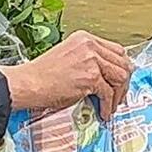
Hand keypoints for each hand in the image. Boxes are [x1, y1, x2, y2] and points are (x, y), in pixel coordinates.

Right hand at [0, 30, 131, 119]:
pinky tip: (104, 113)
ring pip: (120, 77)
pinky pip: (108, 93)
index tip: (120, 81)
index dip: (121, 68)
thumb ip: (88, 61)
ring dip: (118, 95)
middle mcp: (90, 46)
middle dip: (123, 83)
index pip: (117, 50)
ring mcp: (91, 60)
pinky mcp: (90, 77)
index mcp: (85, 38)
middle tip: (119, 96)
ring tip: (112, 106)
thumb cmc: (42, 75)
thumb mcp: (69, 58)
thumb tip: (107, 76)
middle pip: (122, 63)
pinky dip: (108, 106)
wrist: (28, 83)